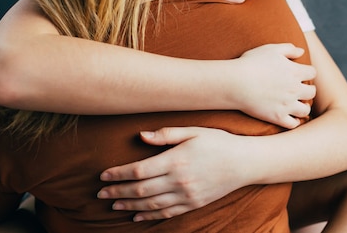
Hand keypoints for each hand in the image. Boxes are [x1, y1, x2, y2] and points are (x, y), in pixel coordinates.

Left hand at [98, 127, 248, 220]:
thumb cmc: (219, 142)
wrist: (245, 162)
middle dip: (118, 192)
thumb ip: (166, 134)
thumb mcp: (193, 131)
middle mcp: (179, 181)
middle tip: (101, 194)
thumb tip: (141, 136)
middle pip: (141, 189)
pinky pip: (167, 213)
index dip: (119, 174)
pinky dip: (149, 216)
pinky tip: (137, 215)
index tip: (104, 176)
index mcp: (176, 160)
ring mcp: (187, 195)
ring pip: (151, 204)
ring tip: (113, 205)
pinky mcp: (193, 204)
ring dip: (129, 205)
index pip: (139, 170)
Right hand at [233, 43, 315, 128]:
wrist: (235, 83)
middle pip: (312, 92)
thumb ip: (288, 49)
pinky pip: (293, 124)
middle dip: (307, 90)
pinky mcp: (277, 117)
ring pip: (305, 110)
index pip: (312, 72)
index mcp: (295, 72)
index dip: (307, 72)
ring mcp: (287, 105)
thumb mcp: (270, 49)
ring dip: (303, 107)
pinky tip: (289, 117)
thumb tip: (301, 52)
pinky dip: (294, 121)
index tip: (299, 73)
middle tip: (298, 89)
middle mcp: (294, 89)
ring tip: (295, 104)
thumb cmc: (251, 63)